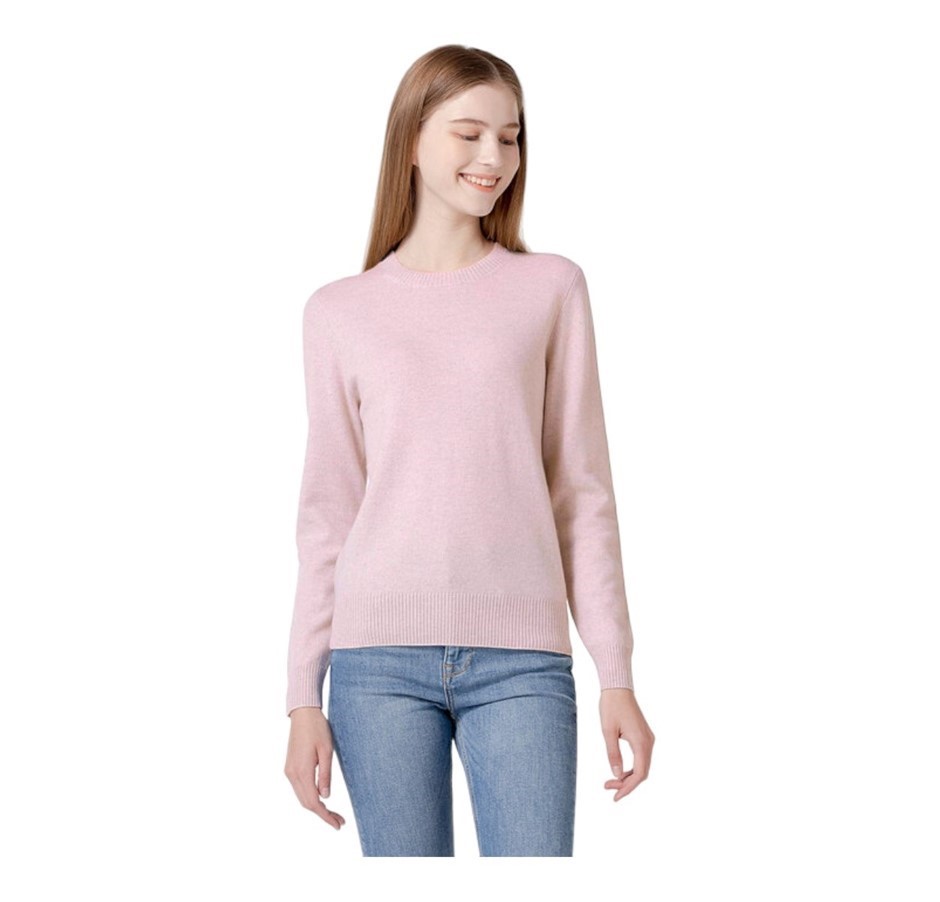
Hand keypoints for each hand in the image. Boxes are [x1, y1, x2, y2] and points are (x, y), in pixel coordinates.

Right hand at [284, 707, 346, 830]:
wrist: (303, 713)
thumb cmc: (318, 729)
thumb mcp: (327, 751)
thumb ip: (326, 775)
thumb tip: (326, 797)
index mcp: (302, 771)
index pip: (313, 802)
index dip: (325, 816)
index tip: (337, 824)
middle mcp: (292, 774)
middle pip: (306, 803)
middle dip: (322, 814)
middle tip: (339, 821)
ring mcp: (289, 771)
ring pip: (302, 797)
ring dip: (316, 807)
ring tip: (333, 813)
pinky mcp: (290, 767)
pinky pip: (299, 788)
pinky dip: (310, 797)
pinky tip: (321, 798)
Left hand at [599, 688, 653, 800]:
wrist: (618, 687)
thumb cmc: (611, 706)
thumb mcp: (607, 731)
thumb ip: (613, 754)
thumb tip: (616, 775)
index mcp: (641, 742)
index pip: (640, 774)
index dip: (628, 788)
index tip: (615, 797)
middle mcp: (649, 742)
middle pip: (642, 772)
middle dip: (626, 784)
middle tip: (607, 788)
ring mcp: (648, 739)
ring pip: (642, 766)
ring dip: (628, 776)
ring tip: (610, 782)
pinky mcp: (644, 736)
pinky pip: (641, 758)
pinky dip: (631, 767)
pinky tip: (618, 771)